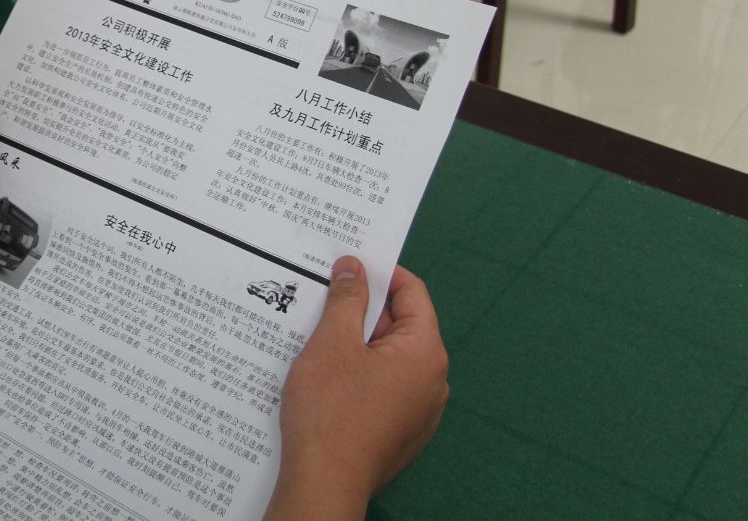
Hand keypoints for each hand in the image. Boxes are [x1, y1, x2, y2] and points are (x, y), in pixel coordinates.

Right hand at [265, 257, 447, 520]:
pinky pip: (381, 389)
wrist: (324, 483)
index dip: (379, 273)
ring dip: (355, 344)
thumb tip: (354, 267)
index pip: (412, 293)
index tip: (346, 264)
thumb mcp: (333, 343)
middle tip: (321, 298)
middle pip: (399, 326)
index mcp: (426, 353)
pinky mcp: (399, 433)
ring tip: (315, 337)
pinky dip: (357, 375)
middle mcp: (432, 382)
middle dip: (360, 311)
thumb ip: (347, 299)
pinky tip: (324, 377)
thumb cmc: (331, 411)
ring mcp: (418, 412)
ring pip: (386, 359)